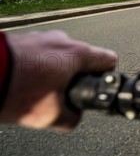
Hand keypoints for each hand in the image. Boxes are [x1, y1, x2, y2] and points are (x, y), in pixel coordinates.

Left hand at [0, 30, 116, 130]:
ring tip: (34, 91)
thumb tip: (74, 116)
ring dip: (52, 73)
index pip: (110, 60)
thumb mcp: (51, 117)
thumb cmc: (14, 90)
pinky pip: (37, 54)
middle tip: (58, 96)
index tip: (94, 88)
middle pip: (81, 61)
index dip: (106, 77)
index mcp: (77, 54)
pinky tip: (20, 84)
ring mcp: (41, 36)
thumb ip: (73, 118)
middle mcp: (62, 40)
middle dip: (73, 79)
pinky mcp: (22, 39)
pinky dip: (33, 68)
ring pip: (58, 57)